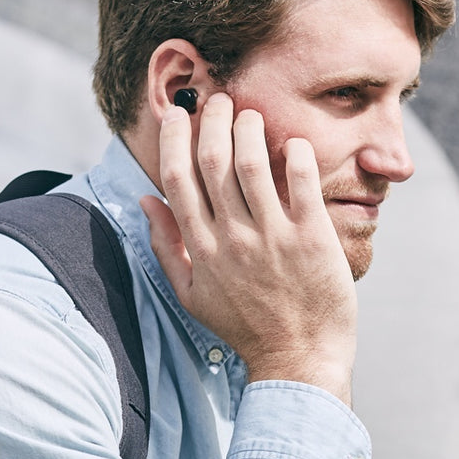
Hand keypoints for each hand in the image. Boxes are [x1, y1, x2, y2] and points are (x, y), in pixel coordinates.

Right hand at [138, 93, 356, 401]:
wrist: (297, 359)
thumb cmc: (245, 328)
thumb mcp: (192, 294)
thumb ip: (167, 247)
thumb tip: (146, 201)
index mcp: (202, 249)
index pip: (177, 179)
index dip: (174, 138)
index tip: (178, 114)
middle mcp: (232, 238)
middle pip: (213, 160)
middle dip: (212, 120)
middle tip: (220, 100)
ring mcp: (272, 236)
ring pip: (252, 162)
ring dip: (249, 127)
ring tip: (252, 115)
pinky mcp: (311, 236)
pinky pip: (301, 179)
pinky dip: (295, 152)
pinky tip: (292, 143)